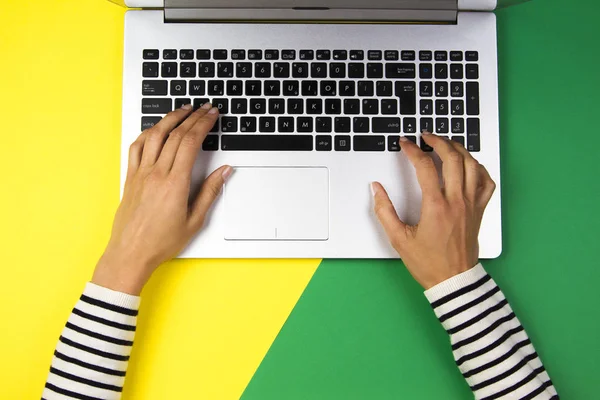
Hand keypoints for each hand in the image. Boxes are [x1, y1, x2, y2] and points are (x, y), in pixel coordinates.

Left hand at [92, 103, 231, 294]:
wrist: (130, 253)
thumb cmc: (161, 242)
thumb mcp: (195, 221)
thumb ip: (210, 192)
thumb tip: (224, 171)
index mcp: (175, 183)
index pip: (191, 143)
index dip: (203, 124)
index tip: (212, 115)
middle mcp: (156, 174)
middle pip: (175, 134)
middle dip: (193, 117)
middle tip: (205, 108)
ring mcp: (141, 174)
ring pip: (155, 135)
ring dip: (170, 118)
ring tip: (183, 109)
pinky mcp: (131, 178)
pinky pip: (136, 147)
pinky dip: (147, 133)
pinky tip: (155, 129)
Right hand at [372, 133, 495, 289]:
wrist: (453, 280)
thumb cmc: (427, 262)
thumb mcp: (398, 239)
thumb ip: (384, 211)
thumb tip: (376, 188)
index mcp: (435, 206)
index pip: (425, 166)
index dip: (413, 150)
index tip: (405, 143)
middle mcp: (456, 201)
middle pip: (453, 158)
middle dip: (439, 140)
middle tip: (426, 135)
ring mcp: (471, 204)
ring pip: (472, 165)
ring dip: (459, 149)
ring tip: (446, 143)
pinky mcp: (479, 210)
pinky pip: (486, 182)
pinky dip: (479, 168)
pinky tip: (469, 165)